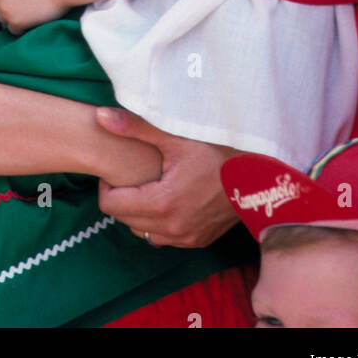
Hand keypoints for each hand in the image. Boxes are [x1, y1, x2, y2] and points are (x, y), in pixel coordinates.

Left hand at [95, 107, 238, 247]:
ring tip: (147, 186)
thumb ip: (134, 127)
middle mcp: (173, 229)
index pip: (111, 205)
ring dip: (139, 212)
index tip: (116, 169)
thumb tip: (100, 116)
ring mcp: (187, 238)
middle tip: (130, 174)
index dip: (107, 185)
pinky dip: (158, 222)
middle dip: (121, 198)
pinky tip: (167, 199)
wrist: (258, 170)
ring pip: (143, 231)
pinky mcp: (199, 240)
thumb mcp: (175, 134)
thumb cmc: (217, 148)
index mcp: (162, 204)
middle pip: (124, 220)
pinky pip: (164, 238)